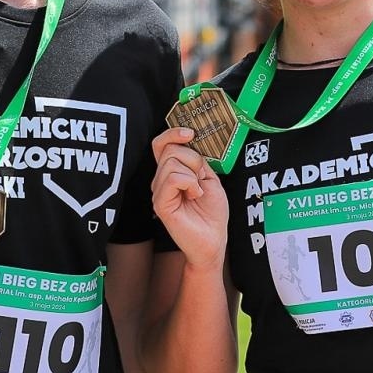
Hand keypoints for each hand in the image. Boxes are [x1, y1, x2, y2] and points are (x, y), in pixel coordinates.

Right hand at [151, 127, 227, 269]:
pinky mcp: (160, 204)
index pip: (162, 144)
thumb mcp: (210, 178)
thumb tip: (189, 143)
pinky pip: (172, 179)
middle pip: (170, 150)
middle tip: (201, 179)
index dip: (172, 133)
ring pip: (171, 162)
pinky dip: (189, 183)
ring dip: (192, 174)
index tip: (190, 133)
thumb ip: (198, 160)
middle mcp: (161, 180)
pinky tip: (194, 196)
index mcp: (172, 172)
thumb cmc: (212, 213)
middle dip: (192, 159)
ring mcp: (159, 192)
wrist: (214, 239)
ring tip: (197, 192)